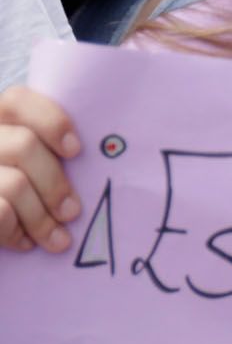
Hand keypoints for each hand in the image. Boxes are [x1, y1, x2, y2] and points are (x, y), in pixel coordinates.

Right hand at [0, 87, 82, 255]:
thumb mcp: (36, 159)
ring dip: (41, 218)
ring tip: (59, 239)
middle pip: (23, 146)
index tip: (76, 151)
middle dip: (55, 184)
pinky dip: (15, 232)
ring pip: (13, 185)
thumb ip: (51, 149)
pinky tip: (27, 242)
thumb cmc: (25, 185)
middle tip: (73, 212)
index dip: (51, 123)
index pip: (18, 101)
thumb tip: (106, 154)